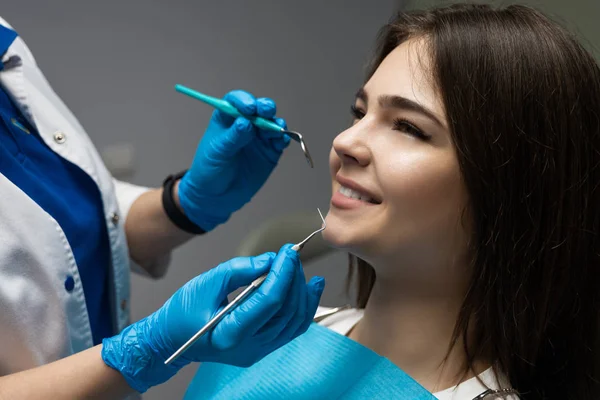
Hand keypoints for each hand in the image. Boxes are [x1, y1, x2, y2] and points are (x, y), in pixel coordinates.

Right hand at [101, 244, 323, 392]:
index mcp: (231, 334)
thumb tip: (271, 260)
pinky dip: (303, 306)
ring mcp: (258, 351)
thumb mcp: (206, 282)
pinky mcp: (263, 347)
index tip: (288, 252)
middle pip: (286, 311)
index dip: (283, 273)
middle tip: (290, 254)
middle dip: (293, 278)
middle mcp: (249, 348)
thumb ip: (240, 270)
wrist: (171, 340)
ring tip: (296, 267)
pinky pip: (292, 328)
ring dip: (301, 291)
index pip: (270, 302)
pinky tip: (310, 287)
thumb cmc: (182, 312)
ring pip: (295, 321)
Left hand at [177, 90, 290, 230]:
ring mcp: (259, 138)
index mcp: (227, 119)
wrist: (216, 197)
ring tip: (276, 129)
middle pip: (259, 108)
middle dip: (265, 107)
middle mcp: (245, 124)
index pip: (237, 101)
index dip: (244, 100)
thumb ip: (233, 137)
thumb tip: (246, 122)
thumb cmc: (209, 170)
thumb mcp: (217, 152)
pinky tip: (282, 140)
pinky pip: (279, 141)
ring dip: (276, 123)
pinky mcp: (270, 152)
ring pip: (272, 123)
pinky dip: (283, 139)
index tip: (249, 108)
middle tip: (266, 112)